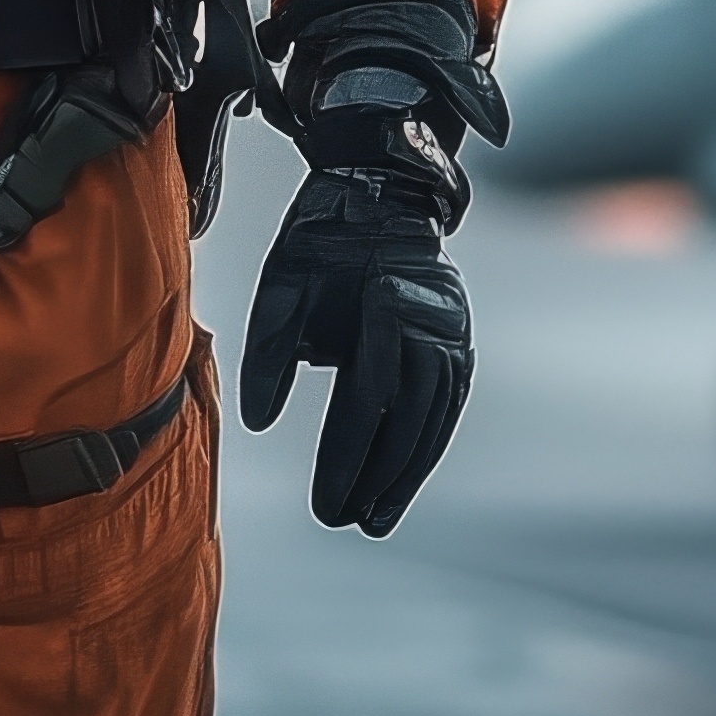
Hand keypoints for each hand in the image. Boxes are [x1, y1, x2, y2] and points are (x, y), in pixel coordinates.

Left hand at [236, 159, 471, 533]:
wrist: (377, 194)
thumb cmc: (320, 245)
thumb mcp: (281, 289)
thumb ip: (267, 354)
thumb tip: (258, 422)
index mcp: (384, 310)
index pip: (367, 402)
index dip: (346, 459)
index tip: (326, 504)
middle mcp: (430, 326)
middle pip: (407, 420)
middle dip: (378, 478)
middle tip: (348, 522)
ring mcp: (452, 334)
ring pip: (434, 419)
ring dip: (407, 473)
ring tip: (376, 517)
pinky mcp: (457, 340)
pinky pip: (446, 404)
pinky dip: (426, 444)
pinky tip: (404, 477)